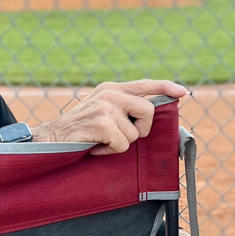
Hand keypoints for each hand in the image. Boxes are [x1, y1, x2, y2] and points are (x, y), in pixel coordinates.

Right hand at [36, 79, 187, 155]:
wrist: (51, 139)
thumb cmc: (80, 131)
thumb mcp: (102, 112)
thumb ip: (123, 108)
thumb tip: (151, 114)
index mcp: (111, 89)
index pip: (145, 84)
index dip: (166, 87)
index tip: (183, 92)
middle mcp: (110, 94)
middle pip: (148, 111)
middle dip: (141, 130)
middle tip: (121, 136)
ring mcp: (105, 107)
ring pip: (134, 134)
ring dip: (119, 144)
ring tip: (101, 141)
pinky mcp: (102, 123)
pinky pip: (122, 145)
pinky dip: (109, 151)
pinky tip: (95, 146)